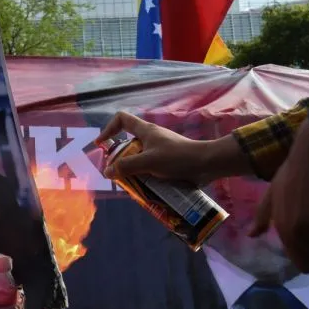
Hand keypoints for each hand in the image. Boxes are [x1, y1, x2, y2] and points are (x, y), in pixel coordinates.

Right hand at [95, 111, 249, 185]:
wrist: (206, 164)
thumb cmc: (177, 157)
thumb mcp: (148, 162)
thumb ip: (126, 166)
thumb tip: (107, 172)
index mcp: (145, 131)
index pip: (121, 119)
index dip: (109, 129)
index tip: (101, 145)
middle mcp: (151, 138)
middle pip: (128, 144)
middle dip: (120, 159)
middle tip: (118, 175)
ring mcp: (160, 150)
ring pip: (139, 158)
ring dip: (133, 171)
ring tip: (132, 185)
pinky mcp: (168, 161)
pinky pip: (150, 167)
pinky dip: (145, 177)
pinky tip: (147, 189)